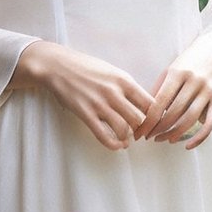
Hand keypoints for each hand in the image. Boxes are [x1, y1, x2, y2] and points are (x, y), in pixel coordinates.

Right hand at [9, 39, 152, 151]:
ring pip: (124, 129)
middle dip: (141, 130)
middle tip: (139, 133)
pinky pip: (104, 135)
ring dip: (127, 138)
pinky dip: (114, 145)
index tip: (152, 123)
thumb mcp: (112, 71)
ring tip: (126, 139)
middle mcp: (114, 92)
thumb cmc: (86, 67)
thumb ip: (126, 87)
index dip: (154, 117)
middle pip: (139, 119)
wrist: (58, 65)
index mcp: (124, 80)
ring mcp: (99, 104)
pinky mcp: (86, 113)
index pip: (150, 104)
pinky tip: (117, 145)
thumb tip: (143, 104)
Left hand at [132, 35, 211, 149]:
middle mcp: (194, 81)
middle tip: (150, 137)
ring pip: (189, 119)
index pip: (159, 102)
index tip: (140, 133)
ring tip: (165, 139)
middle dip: (159, 129)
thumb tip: (143, 115)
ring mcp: (208, 91)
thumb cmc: (187, 64)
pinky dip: (199, 138)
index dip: (148, 121)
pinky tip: (187, 146)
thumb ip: (158, 90)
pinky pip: (209, 124)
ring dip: (175, 134)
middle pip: (173, 113)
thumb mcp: (170, 71)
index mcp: (177, 73)